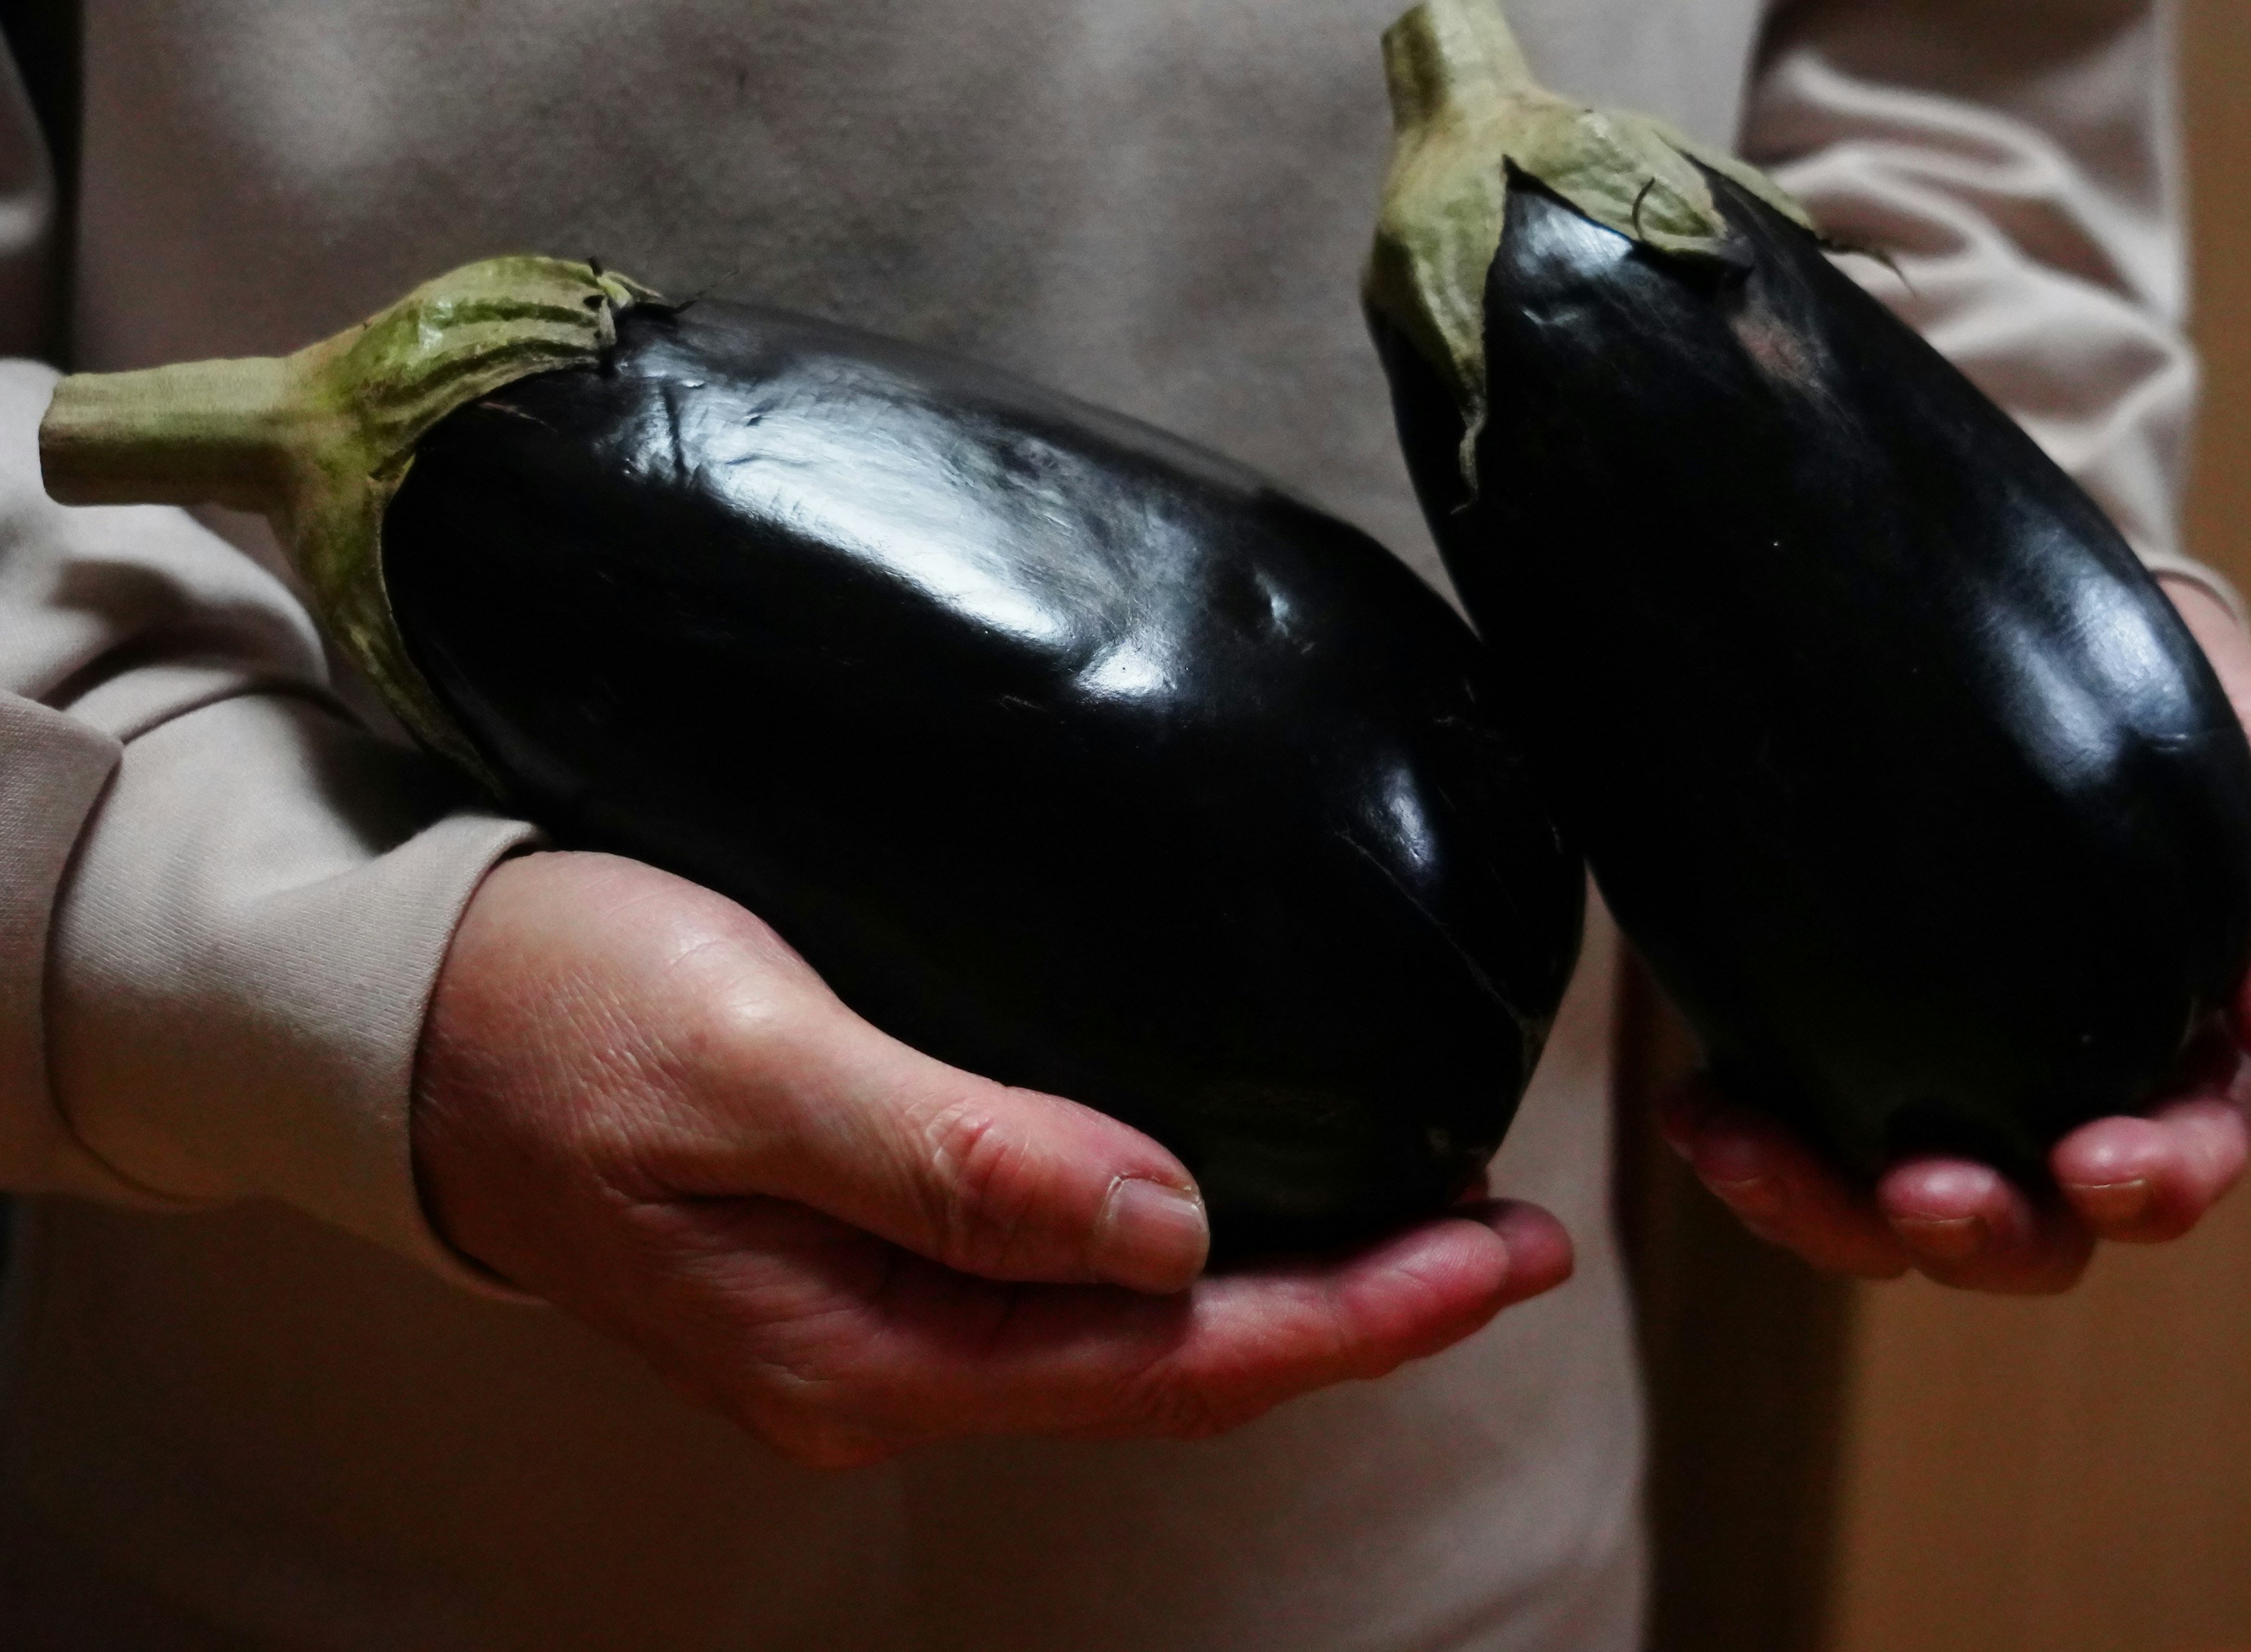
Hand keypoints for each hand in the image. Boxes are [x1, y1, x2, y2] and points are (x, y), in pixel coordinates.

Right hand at [410, 851, 1570, 1464]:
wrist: (400, 1014)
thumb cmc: (550, 1011)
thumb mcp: (746, 1064)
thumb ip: (950, 1156)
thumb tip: (1165, 1230)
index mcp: (865, 1349)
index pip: (1168, 1367)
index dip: (1355, 1319)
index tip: (1507, 1260)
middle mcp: (880, 1365)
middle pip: (1170, 1371)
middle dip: (1355, 1311)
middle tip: (1516, 1240)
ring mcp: (867, 1321)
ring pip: (1125, 1335)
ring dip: (1281, 1283)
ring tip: (1424, 1220)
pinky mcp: (857, 1252)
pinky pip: (1059, 1283)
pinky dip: (1180, 1246)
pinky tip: (1239, 1194)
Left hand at [1658, 581, 2250, 1292]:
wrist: (2046, 647)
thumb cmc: (2190, 718)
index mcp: (2181, 1063)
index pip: (2176, 1164)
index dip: (2147, 1186)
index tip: (2093, 1164)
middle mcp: (2052, 1104)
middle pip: (2027, 1232)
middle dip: (1974, 1232)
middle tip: (1918, 1192)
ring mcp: (1932, 1089)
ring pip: (1882, 1216)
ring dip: (1819, 1210)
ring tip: (1746, 1153)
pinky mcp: (1829, 1050)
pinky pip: (1790, 1140)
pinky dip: (1745, 1146)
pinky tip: (1698, 1109)